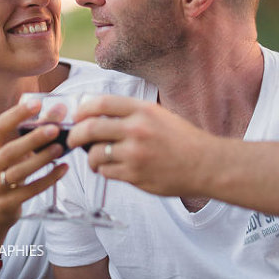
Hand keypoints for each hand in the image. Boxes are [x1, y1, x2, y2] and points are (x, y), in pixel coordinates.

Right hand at [0, 102, 66, 230]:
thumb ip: (33, 132)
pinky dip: (48, 179)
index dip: (17, 114)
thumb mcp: (13, 154)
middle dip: (33, 139)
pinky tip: (63, 169)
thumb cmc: (6, 175)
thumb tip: (60, 109)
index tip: (36, 103)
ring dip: (41, 159)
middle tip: (55, 129)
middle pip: (10, 150)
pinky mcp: (6, 204)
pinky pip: (29, 191)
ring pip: (19, 171)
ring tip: (60, 148)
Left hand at [68, 95, 217, 196]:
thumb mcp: (159, 115)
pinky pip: (106, 172)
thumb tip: (97, 117)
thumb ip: (131, 114)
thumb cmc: (183, 140)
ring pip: (95, 154)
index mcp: (143, 110)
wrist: (205, 164)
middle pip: (90, 128)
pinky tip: (112, 169)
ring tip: (96, 160)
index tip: (78, 117)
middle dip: (75, 136)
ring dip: (91, 158)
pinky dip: (104, 171)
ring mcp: (135, 153)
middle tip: (73, 141)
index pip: (101, 103)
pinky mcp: (135, 175)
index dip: (83, 110)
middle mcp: (137, 129)